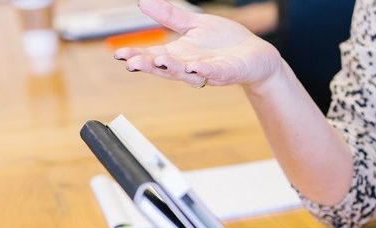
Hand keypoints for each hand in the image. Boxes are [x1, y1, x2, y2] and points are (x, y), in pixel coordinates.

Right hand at [114, 0, 283, 88]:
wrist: (255, 55)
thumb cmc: (224, 42)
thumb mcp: (194, 24)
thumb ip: (170, 16)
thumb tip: (142, 2)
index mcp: (180, 54)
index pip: (154, 56)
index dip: (137, 56)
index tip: (119, 55)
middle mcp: (191, 65)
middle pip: (166, 68)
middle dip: (149, 65)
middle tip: (133, 62)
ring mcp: (209, 71)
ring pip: (188, 73)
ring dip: (174, 68)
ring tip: (160, 61)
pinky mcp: (229, 71)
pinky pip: (216, 72)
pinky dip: (207, 71)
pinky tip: (197, 67)